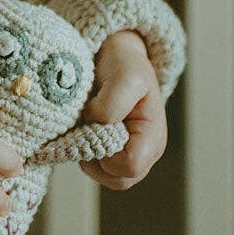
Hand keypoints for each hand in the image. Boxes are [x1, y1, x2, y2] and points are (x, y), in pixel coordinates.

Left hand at [79, 29, 166, 189]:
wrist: (116, 55)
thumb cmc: (125, 65)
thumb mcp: (126, 76)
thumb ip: (113, 103)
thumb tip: (93, 123)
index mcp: (153, 137)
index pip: (129, 166)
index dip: (106, 151)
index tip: (93, 123)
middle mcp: (144, 151)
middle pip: (117, 179)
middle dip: (94, 156)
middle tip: (84, 126)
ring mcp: (128, 153)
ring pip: (105, 176)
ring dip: (86, 153)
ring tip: (83, 124)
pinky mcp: (112, 150)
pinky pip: (96, 166)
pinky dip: (82, 149)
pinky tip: (80, 127)